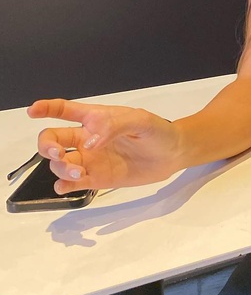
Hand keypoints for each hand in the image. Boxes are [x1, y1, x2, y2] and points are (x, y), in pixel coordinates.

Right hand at [26, 99, 181, 193]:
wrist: (173, 154)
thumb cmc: (157, 131)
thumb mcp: (139, 121)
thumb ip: (113, 127)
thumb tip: (89, 144)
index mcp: (95, 118)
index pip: (65, 110)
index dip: (46, 108)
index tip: (33, 111)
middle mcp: (86, 139)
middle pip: (52, 140)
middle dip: (47, 146)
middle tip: (59, 154)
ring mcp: (90, 160)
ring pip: (59, 164)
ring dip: (60, 168)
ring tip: (77, 172)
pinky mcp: (97, 179)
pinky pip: (71, 183)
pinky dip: (63, 186)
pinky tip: (66, 186)